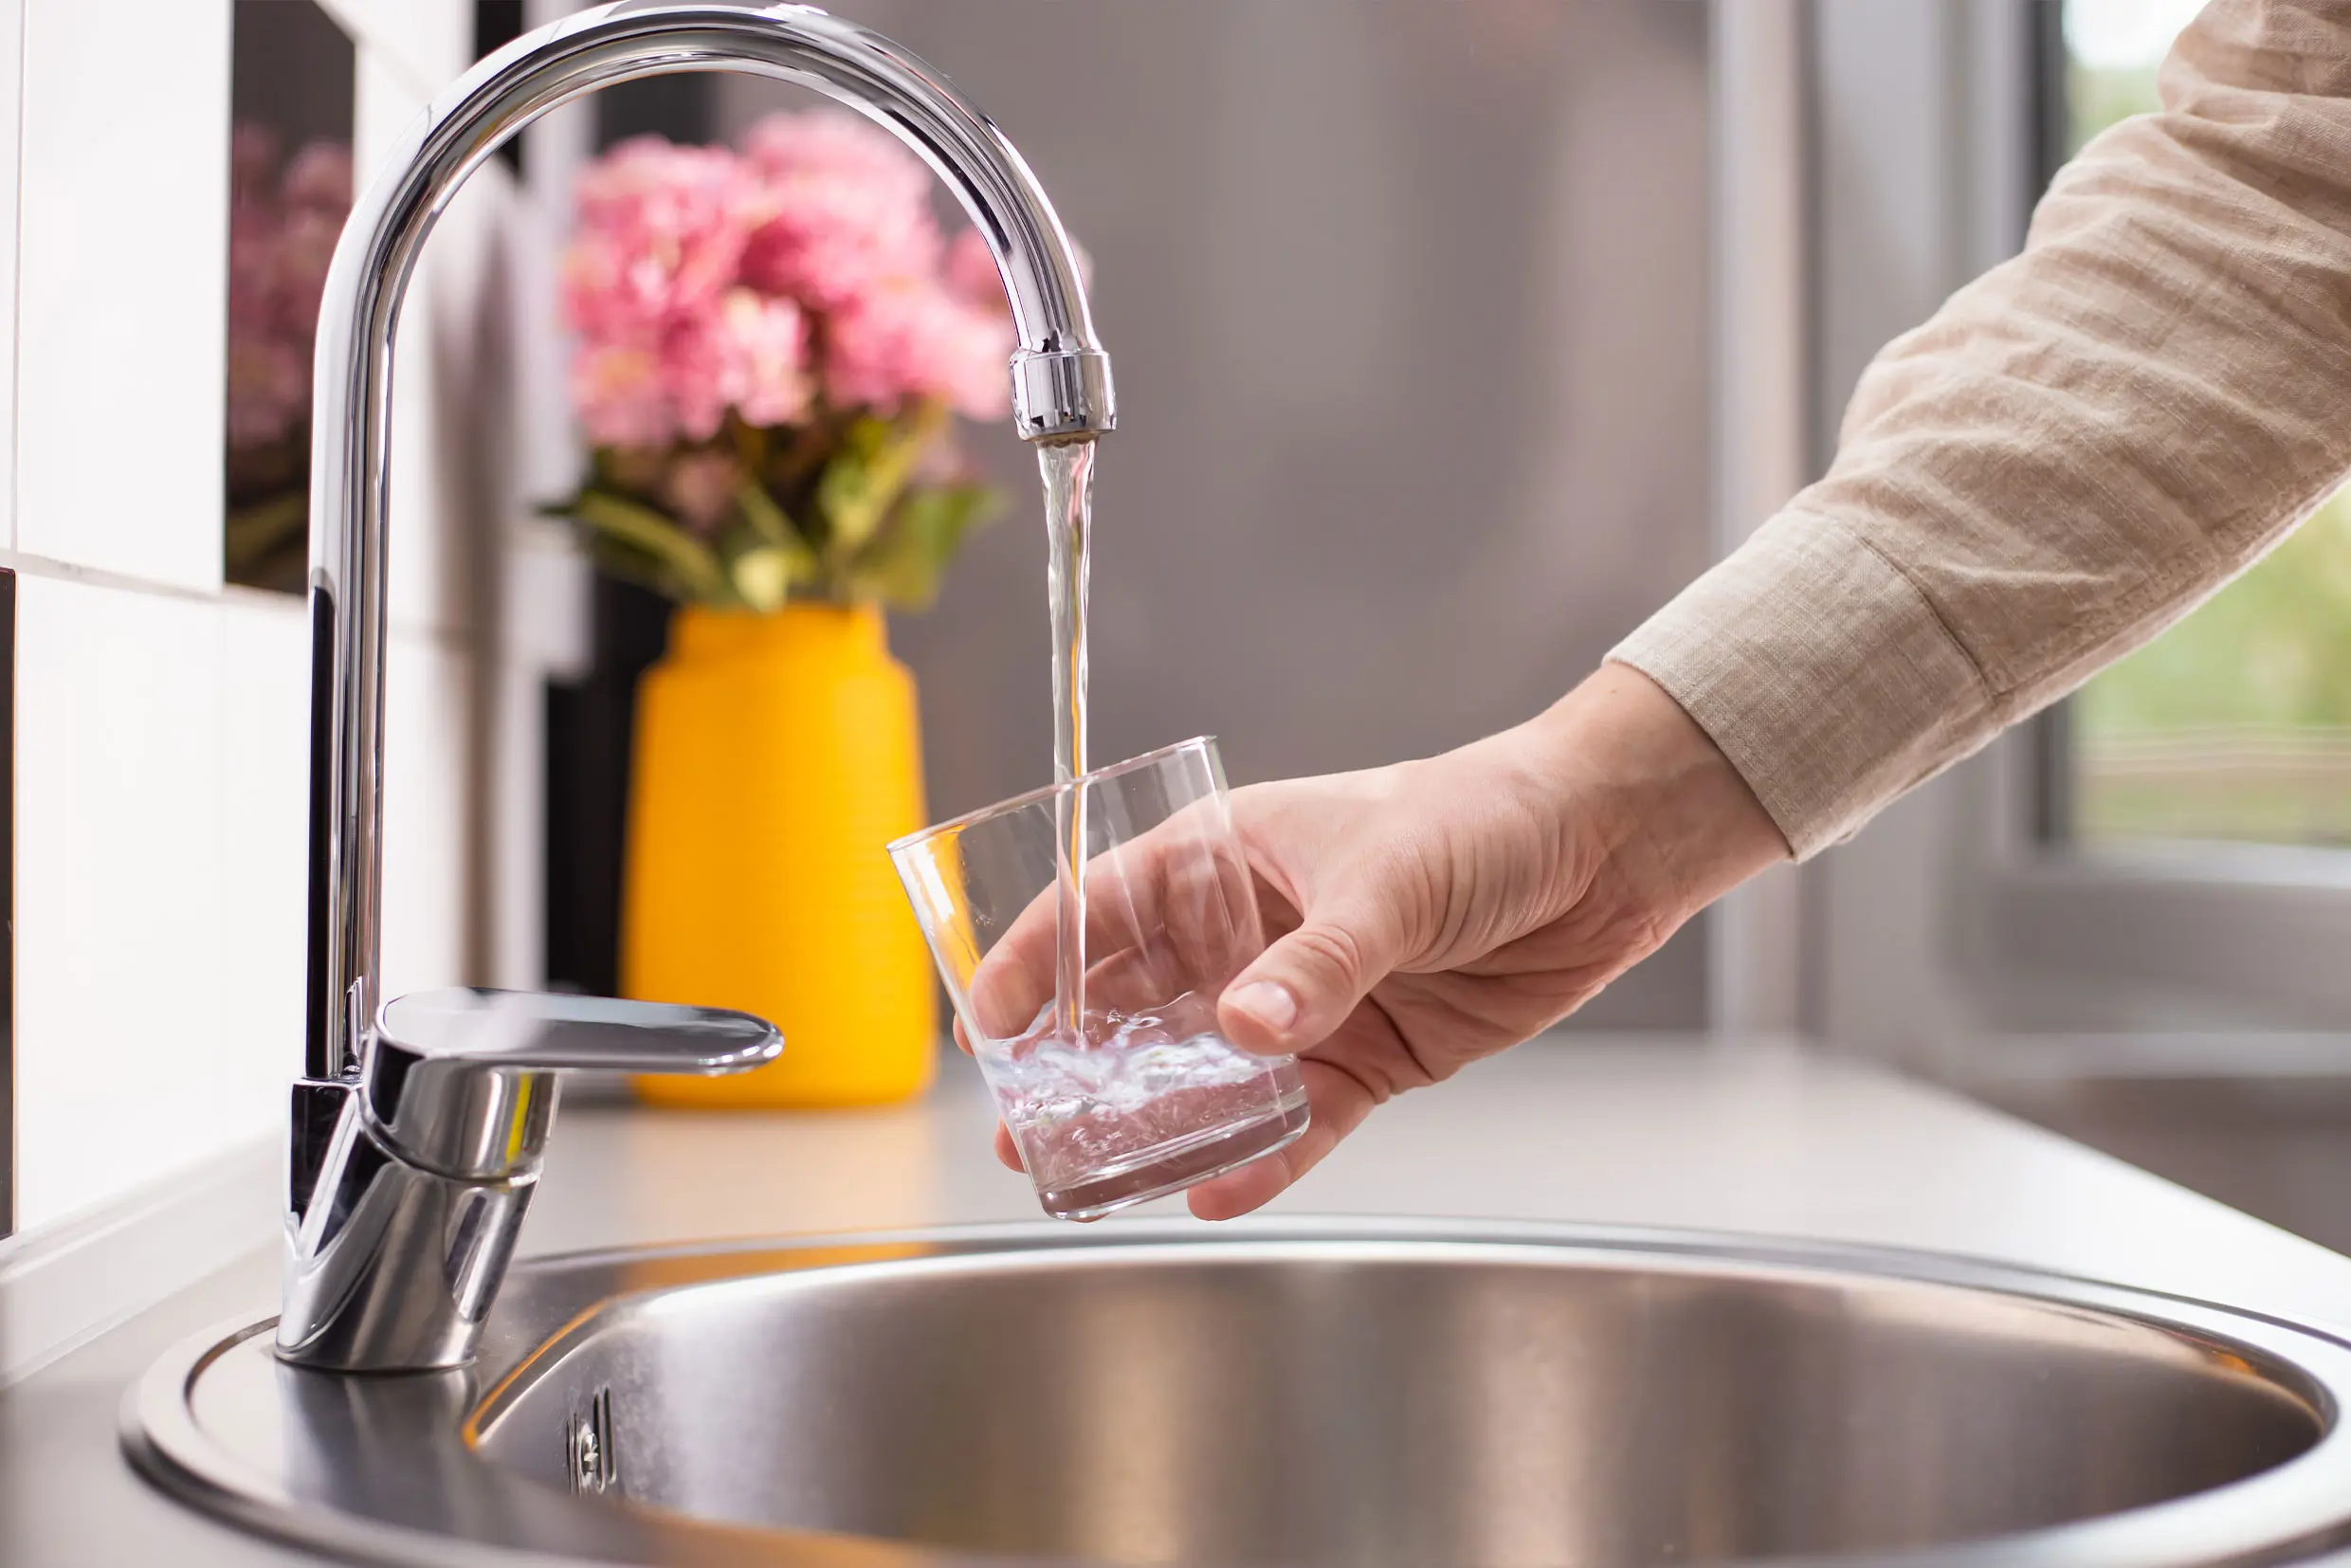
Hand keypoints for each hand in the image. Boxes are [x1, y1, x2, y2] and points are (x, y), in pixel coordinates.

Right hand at [971, 664, 1789, 1218]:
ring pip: (1209, 1074)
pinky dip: (1259, 1155)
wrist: (1606, 850)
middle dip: (1078, 1069)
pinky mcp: (1369, 1055)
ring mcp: (1309, 998)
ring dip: (1154, 1123)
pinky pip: (1297, 1117)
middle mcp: (1253, 932)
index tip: (990, 1024)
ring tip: (1091, 1176)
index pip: (1103, 907)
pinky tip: (1214, 1189)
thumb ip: (1317, 962)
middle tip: (1023, 1129)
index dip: (1039, 962)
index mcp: (1228, 857)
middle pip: (1140, 1007)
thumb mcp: (1387, 878)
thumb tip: (1246, 1029)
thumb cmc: (1484, 817)